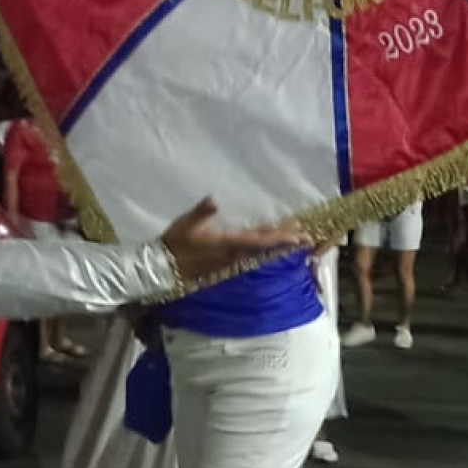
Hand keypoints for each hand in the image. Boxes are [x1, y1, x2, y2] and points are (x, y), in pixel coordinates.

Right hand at [160, 197, 307, 283]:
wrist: (163, 267)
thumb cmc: (174, 243)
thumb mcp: (185, 224)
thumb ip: (201, 213)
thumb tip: (213, 200)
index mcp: (227, 244)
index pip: (259, 241)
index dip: (279, 238)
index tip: (297, 236)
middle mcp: (233, 255)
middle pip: (265, 248)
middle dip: (284, 241)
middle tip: (304, 235)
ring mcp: (230, 261)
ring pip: (259, 253)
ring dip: (276, 245)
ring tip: (292, 238)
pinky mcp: (225, 263)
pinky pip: (250, 256)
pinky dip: (263, 250)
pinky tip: (267, 246)